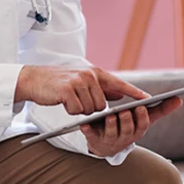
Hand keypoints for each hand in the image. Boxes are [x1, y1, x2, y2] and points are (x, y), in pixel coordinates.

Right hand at [14, 65, 146, 115]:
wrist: (34, 79)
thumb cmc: (59, 83)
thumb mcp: (82, 82)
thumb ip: (101, 88)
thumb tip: (120, 95)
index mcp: (95, 73)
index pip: (119, 84)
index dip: (134, 92)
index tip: (149, 98)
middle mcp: (89, 75)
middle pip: (102, 105)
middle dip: (91, 108)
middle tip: (77, 100)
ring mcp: (79, 82)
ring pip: (90, 109)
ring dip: (80, 110)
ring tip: (69, 100)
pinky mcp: (68, 90)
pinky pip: (77, 111)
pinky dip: (70, 111)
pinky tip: (63, 102)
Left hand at [80, 95, 183, 156]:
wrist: (106, 144)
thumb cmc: (128, 126)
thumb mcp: (144, 118)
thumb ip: (161, 109)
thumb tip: (180, 99)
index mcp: (137, 131)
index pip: (142, 125)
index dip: (142, 117)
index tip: (141, 107)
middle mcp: (125, 138)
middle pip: (128, 130)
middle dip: (127, 121)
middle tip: (125, 111)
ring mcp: (110, 141)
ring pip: (112, 133)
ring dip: (112, 125)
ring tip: (110, 115)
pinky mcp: (95, 141)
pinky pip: (91, 136)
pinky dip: (88, 131)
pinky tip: (85, 123)